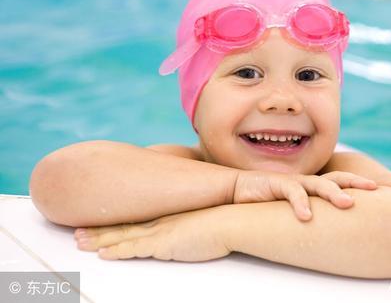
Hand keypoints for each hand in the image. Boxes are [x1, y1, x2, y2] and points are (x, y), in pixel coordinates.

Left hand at [74, 207, 228, 261]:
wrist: (233, 220)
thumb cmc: (226, 221)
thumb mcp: (207, 220)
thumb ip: (195, 224)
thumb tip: (194, 228)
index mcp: (169, 216)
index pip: (136, 220)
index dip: (115, 222)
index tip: (98, 223)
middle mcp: (160, 221)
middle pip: (123, 226)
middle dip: (98, 231)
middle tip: (77, 233)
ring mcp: (161, 232)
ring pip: (122, 237)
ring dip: (99, 240)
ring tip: (79, 243)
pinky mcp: (164, 244)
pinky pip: (134, 249)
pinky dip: (116, 251)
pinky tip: (103, 254)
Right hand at [233, 170, 376, 220]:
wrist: (238, 189)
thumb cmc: (268, 200)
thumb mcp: (294, 205)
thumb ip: (312, 211)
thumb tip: (330, 229)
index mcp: (313, 185)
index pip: (340, 180)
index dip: (357, 182)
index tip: (378, 188)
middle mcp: (307, 181)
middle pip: (336, 178)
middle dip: (355, 182)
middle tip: (373, 188)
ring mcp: (293, 181)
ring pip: (319, 184)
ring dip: (334, 193)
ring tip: (348, 203)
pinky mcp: (277, 184)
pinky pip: (292, 192)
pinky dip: (301, 204)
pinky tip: (306, 217)